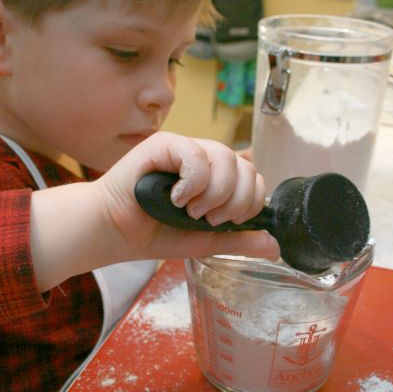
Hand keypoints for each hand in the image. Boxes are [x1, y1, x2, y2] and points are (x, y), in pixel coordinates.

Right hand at [96, 131, 278, 262]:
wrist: (116, 231)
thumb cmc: (154, 233)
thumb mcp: (205, 241)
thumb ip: (238, 240)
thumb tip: (276, 247)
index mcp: (216, 177)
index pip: (253, 177)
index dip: (250, 201)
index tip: (227, 222)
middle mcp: (204, 159)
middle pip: (245, 167)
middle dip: (235, 201)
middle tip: (208, 219)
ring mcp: (185, 149)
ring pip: (225, 158)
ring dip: (214, 193)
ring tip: (190, 210)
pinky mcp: (164, 144)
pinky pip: (196, 155)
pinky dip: (193, 182)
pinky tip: (176, 197)